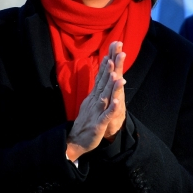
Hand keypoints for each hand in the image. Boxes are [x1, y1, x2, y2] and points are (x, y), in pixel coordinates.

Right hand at [66, 42, 126, 161]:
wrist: (75, 141)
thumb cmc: (85, 121)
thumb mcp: (90, 102)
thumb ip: (97, 89)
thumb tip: (102, 75)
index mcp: (93, 96)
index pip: (100, 77)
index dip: (105, 65)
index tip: (111, 51)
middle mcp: (94, 101)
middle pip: (103, 83)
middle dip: (109, 69)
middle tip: (115, 55)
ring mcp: (96, 112)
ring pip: (105, 97)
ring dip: (110, 87)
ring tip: (117, 75)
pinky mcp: (98, 124)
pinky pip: (106, 116)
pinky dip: (111, 109)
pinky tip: (117, 102)